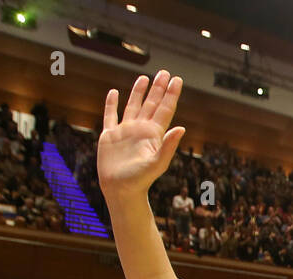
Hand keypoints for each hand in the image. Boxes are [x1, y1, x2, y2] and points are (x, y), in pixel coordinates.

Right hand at [98, 71, 185, 202]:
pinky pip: (111, 115)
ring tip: (145, 78)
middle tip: (164, 73)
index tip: (177, 79)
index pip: (164, 109)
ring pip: (133, 106)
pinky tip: (115, 93)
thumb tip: (182, 128)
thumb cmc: (140, 180)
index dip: (171, 94)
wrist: (120, 190)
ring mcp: (125, 132)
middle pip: (151, 104)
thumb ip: (169, 146)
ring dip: (139, 92)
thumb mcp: (157, 163)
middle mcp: (140, 130)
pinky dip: (112, 103)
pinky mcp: (110, 136)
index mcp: (153, 134)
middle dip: (158, 88)